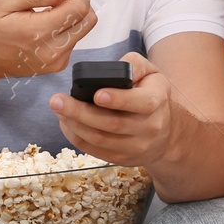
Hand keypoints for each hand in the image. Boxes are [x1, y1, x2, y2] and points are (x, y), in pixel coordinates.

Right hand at [0, 0, 96, 82]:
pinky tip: (47, 23)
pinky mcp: (57, 64)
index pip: (79, 7)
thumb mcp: (5, 2)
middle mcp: (53, 50)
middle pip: (88, 19)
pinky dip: (67, 26)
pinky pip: (73, 40)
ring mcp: (57, 60)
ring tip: (48, 8)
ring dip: (73, 13)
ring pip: (82, 29)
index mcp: (40, 32)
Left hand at [49, 52, 174, 164]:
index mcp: (156, 102)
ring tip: (58, 109)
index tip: (97, 94)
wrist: (167, 133)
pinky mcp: (123, 159)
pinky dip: (77, 137)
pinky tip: (66, 123)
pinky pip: (95, 151)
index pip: (141, 102)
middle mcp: (149, 127)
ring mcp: (136, 147)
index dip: (118, 99)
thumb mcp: (152, 74)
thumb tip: (113, 67)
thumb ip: (135, 65)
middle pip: (113, 124)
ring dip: (74, 125)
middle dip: (81, 112)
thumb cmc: (152, 95)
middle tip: (57, 100)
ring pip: (100, 140)